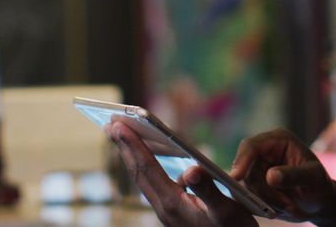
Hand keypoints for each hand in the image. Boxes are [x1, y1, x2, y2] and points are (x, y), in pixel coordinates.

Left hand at [106, 121, 256, 226]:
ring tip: (122, 138)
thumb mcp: (225, 210)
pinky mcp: (173, 212)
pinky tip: (150, 161)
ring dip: (132, 156)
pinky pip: (152, 185)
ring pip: (143, 180)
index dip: (133, 145)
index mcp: (173, 204)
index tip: (118, 125)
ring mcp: (167, 212)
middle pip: (139, 173)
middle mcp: (165, 208)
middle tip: (110, 123)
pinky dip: (146, 167)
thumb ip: (208, 190)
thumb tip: (191, 170)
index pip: (147, 169)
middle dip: (125, 147)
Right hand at [231, 128, 334, 220]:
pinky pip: (248, 198)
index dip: (242, 159)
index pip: (252, 146)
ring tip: (289, 206)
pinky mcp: (254, 186)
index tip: (237, 177)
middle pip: (247, 171)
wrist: (318, 202)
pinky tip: (281, 208)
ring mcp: (257, 169)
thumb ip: (293, 175)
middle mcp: (264, 152)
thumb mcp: (313, 178)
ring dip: (267, 201)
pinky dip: (263, 207)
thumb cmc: (319, 184)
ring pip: (248, 188)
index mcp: (278, 140)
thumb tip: (270, 176)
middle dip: (265, 192)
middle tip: (287, 205)